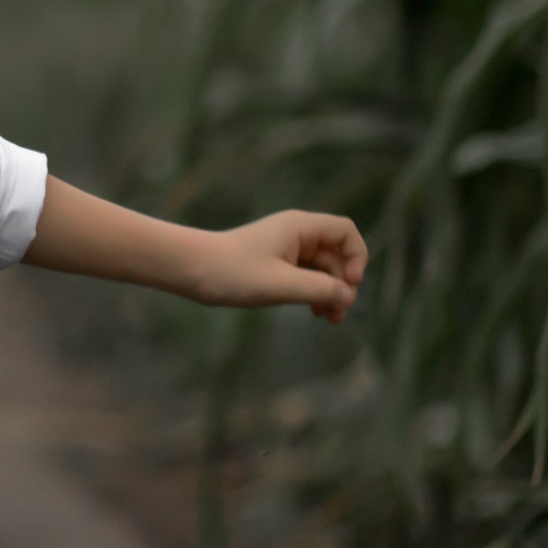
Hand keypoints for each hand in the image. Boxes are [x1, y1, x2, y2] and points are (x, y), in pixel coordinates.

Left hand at [185, 209, 368, 327]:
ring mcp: (285, 248)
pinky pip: (306, 275)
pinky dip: (313, 292)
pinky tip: (314, 312)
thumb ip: (320, 289)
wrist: (191, 270)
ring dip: (329, 292)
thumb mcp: (282, 285)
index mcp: (300, 227)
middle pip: (337, 254)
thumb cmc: (233, 273)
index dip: (356, 257)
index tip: (349, 283)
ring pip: (322, 268)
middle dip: (342, 283)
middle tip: (338, 313)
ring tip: (330, 320)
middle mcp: (296, 233)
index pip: (346, 232)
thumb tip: (348, 296)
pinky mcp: (275, 264)